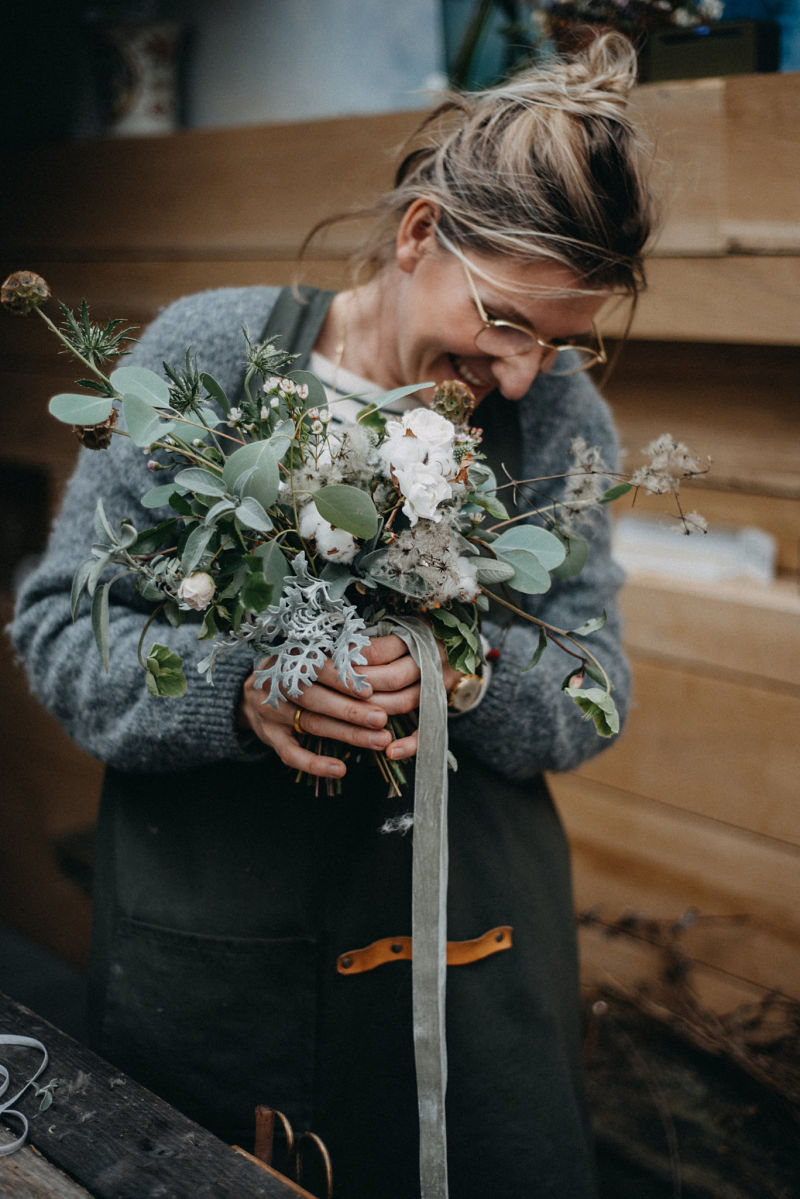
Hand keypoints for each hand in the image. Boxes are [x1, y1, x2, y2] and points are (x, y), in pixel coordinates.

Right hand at [238, 634, 445, 778]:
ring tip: (379, 741)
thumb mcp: (305, 654)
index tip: (370, 690)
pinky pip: (291, 754)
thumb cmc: (291, 670)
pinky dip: (315, 763)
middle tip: (382, 719)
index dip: (343, 680)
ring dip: (347, 734)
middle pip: (316, 699)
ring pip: (312, 724)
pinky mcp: (269, 737)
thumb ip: (335, 656)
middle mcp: (277, 684)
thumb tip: (377, 655)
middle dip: (351, 710)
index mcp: (289, 658)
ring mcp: (271, 712)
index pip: (318, 668)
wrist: (247, 693)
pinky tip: (340, 769)